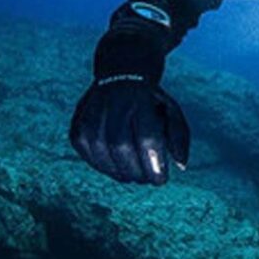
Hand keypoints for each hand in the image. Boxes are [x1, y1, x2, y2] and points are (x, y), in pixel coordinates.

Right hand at [69, 77, 189, 184]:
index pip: (146, 135)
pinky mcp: (77, 129)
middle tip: (148, 179)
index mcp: (140, 98)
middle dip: (137, 171)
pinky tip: (117, 164)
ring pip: (103, 155)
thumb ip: (179, 137)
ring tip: (134, 173)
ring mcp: (90, 115)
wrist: (119, 79)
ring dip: (122, 173)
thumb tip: (181, 165)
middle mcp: (112, 104)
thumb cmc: (150, 103)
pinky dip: (105, 168)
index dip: (152, 162)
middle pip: (121, 147)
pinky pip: (90, 158)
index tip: (161, 179)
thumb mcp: (171, 111)